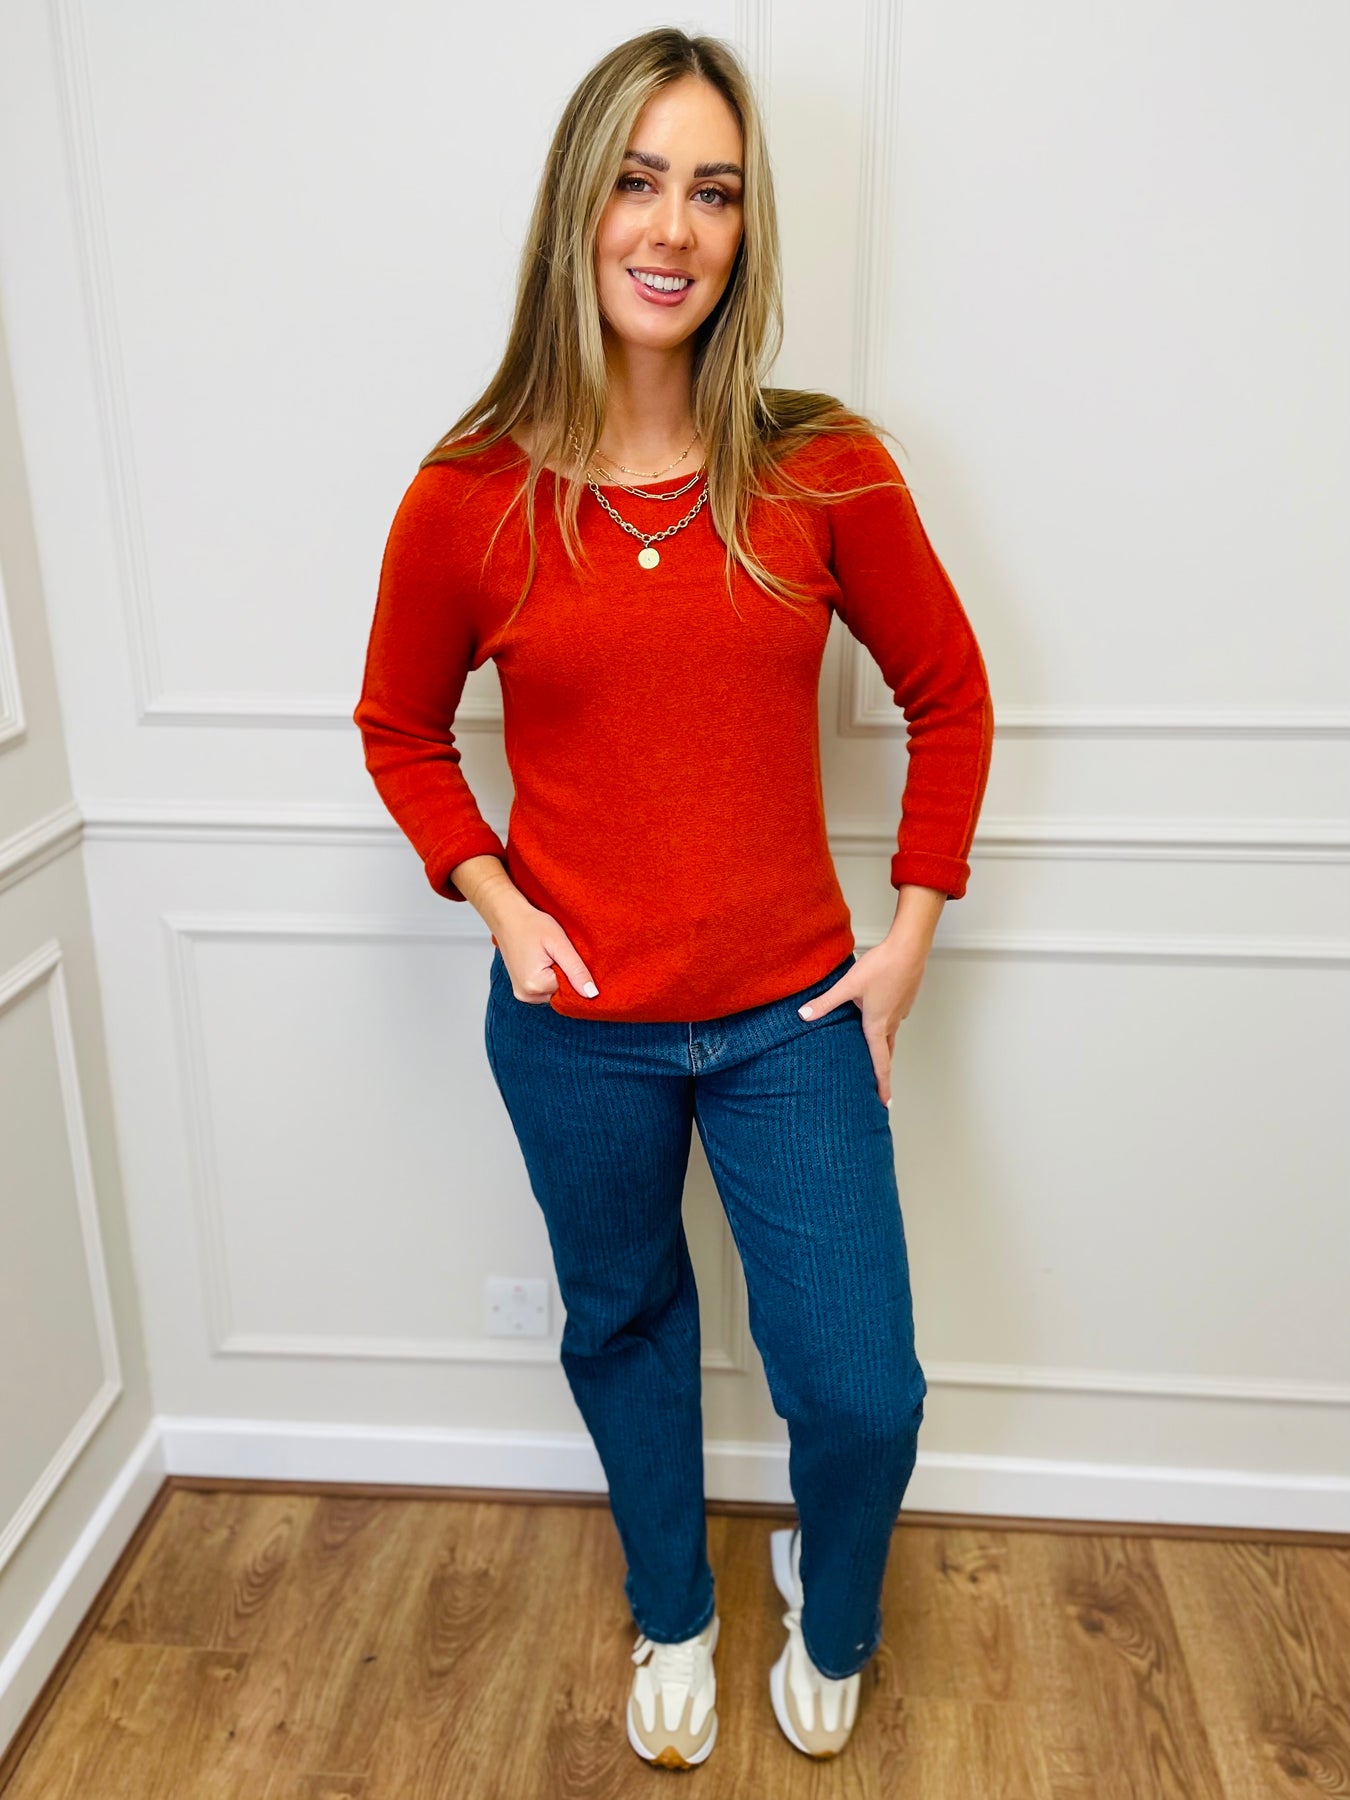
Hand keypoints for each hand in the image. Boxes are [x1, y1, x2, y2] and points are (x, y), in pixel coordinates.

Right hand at [495, 897, 599, 1004]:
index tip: (567, 954)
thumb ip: (576, 970)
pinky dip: (549, 977)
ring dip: (557, 976)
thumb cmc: (531, 925)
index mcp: (535, 985)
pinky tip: (544, 960)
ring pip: (554, 991)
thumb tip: (591, 993)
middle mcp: (527, 995)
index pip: (571, 989)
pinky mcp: (522, 990)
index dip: (574, 971)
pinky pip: (544, 989)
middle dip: (566, 975)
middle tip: (557, 953)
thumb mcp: (559, 943)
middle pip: (562, 992)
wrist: (508, 917)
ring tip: (549, 955)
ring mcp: (522, 994)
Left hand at [797, 938, 929, 1105]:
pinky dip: (886, 1026)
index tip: (884, 1103)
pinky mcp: (904, 998)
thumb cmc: (881, 967)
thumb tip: (803, 1015)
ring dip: (884, 1048)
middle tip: (880, 1089)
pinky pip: (894, 1018)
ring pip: (891, 1035)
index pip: (880, 1063)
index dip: (881, 1085)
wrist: (909, 948)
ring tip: (876, 1057)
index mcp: (877, 1025)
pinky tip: (878, 1017)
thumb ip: (825, 1003)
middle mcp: (892, 1022)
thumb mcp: (847, 986)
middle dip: (883, 1072)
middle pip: (887, 1053)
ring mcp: (901, 1011)